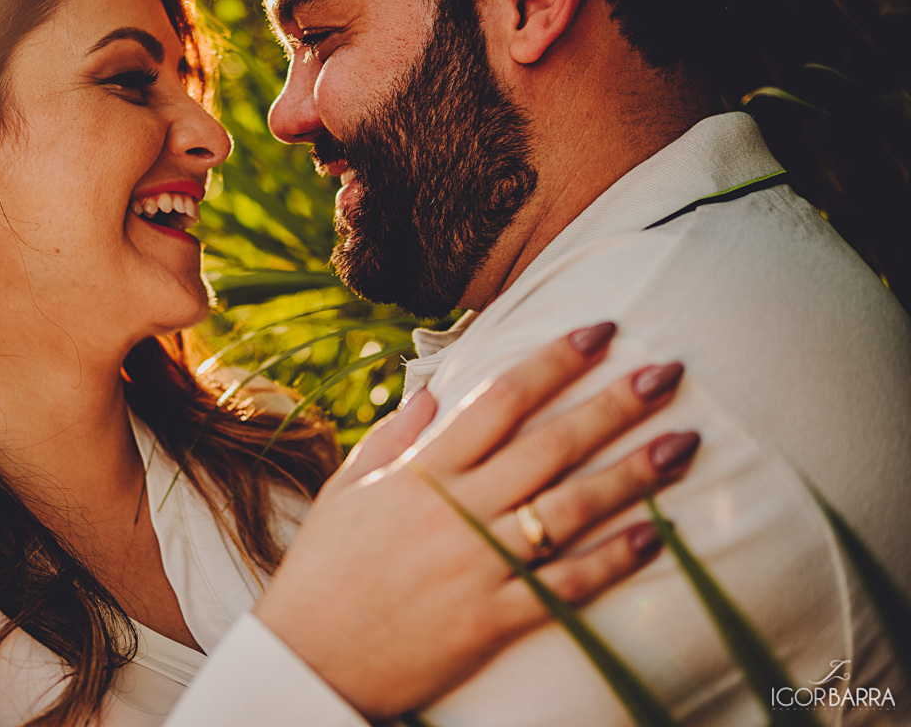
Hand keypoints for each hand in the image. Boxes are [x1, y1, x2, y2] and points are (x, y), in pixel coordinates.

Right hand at [253, 323, 695, 718]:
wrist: (307, 659)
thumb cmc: (324, 569)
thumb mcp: (347, 488)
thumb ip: (394, 435)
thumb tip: (435, 390)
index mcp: (422, 470)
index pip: (500, 398)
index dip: (555, 359)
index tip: (600, 330)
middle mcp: (458, 509)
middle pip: (550, 444)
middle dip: (614, 404)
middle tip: (669, 373)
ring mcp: (479, 564)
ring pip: (570, 509)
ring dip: (633, 474)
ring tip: (684, 443)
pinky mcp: (493, 619)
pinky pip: (565, 586)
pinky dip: (613, 561)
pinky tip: (657, 535)